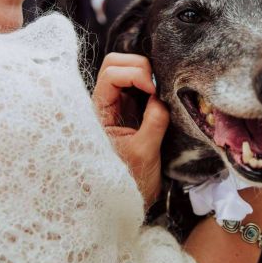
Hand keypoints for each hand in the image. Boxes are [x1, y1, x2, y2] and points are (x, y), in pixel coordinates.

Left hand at [93, 53, 168, 208]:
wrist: (130, 201)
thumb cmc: (131, 181)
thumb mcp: (144, 153)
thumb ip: (153, 121)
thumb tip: (161, 96)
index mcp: (99, 111)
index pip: (110, 73)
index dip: (134, 75)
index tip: (153, 91)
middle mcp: (105, 102)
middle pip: (116, 62)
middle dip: (139, 66)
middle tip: (158, 87)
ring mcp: (118, 103)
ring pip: (127, 67)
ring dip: (146, 72)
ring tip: (161, 92)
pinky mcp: (132, 107)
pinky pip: (140, 82)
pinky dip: (152, 81)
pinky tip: (162, 95)